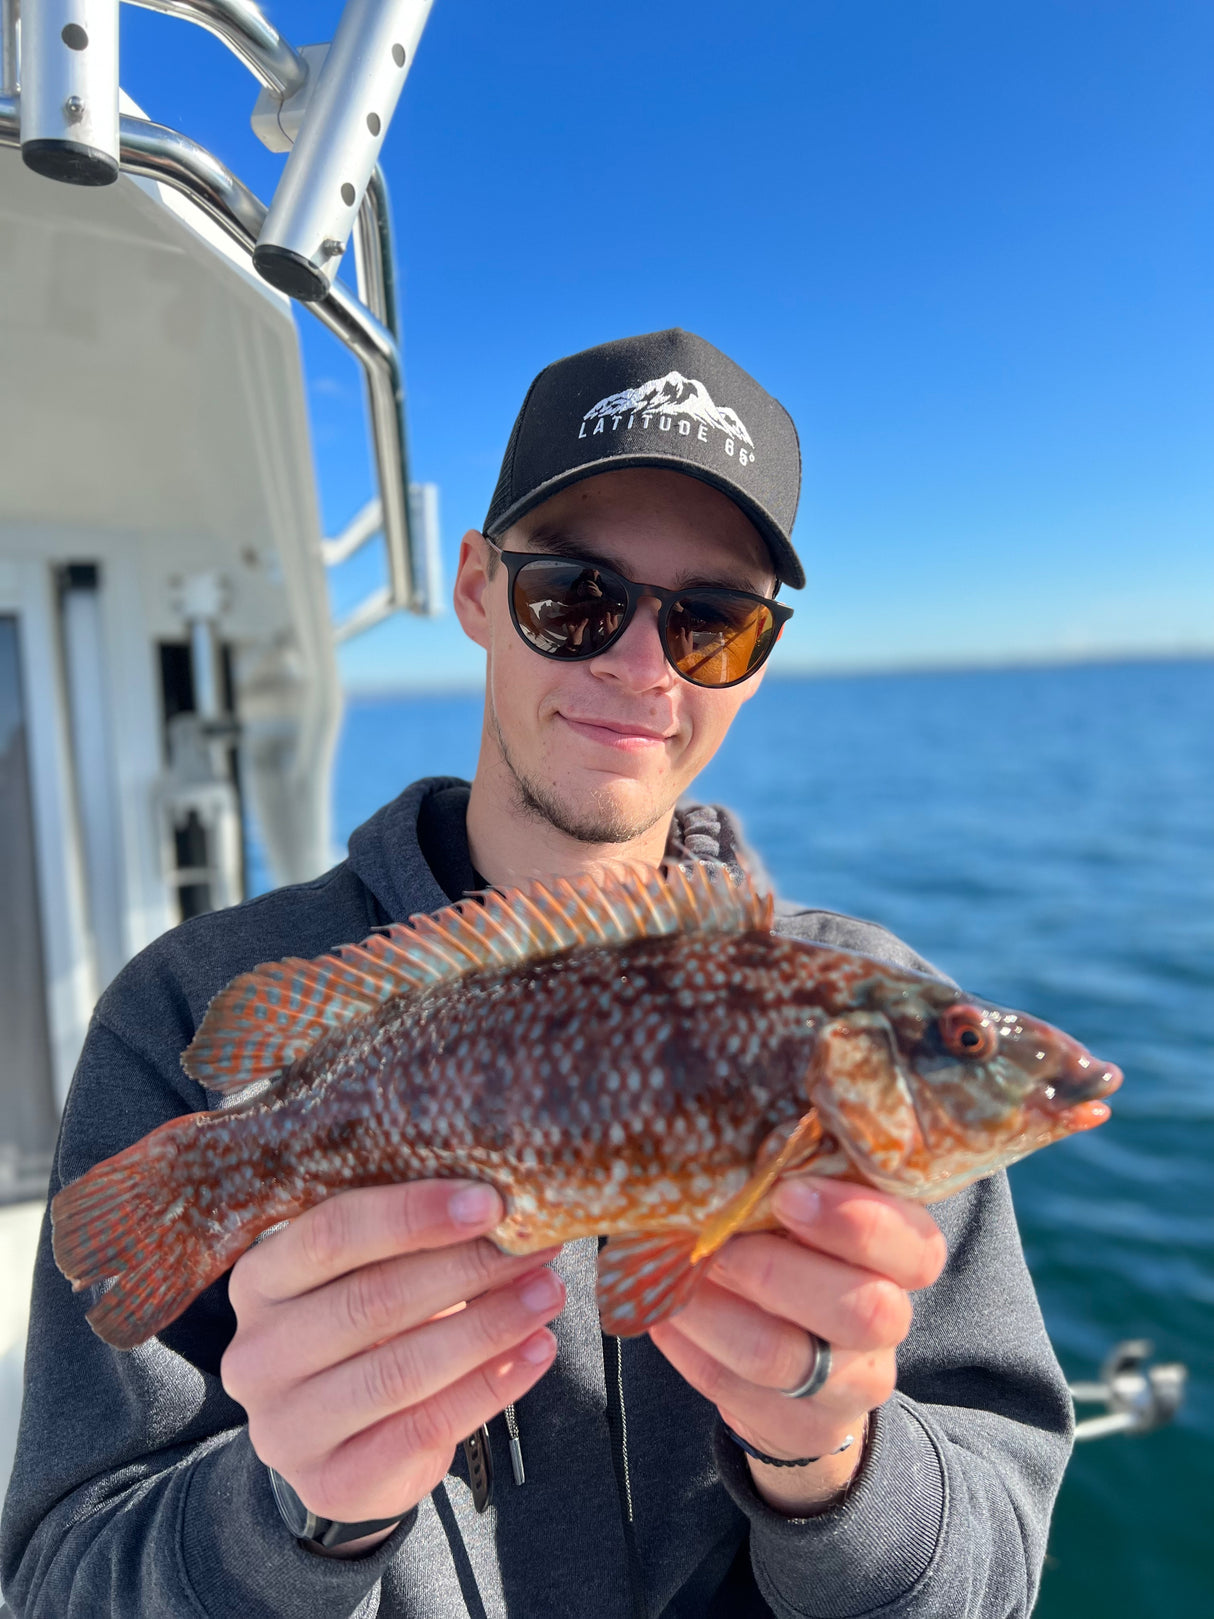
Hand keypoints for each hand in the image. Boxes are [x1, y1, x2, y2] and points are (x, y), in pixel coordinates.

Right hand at [221, 1181, 563, 1554]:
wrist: (341, 1442)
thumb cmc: (365, 1330)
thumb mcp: (363, 1275)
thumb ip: (408, 1238)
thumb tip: (501, 1197)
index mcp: (258, 1281)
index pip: (330, 1234)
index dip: (412, 1214)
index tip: (489, 1202)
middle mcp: (256, 1354)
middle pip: (371, 1300)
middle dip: (467, 1268)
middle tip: (536, 1247)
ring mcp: (285, 1427)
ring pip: (401, 1369)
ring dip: (488, 1325)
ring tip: (546, 1294)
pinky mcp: (329, 1482)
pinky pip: (423, 1428)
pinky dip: (490, 1386)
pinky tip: (534, 1352)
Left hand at [648, 1175, 946, 1514]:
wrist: (798, 1357)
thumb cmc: (795, 1248)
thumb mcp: (807, 1205)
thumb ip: (791, 1171)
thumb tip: (726, 1127)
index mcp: (903, 1257)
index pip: (916, 1248)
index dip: (858, 1224)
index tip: (785, 1192)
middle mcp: (889, 1322)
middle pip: (862, 1310)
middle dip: (776, 1272)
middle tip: (714, 1242)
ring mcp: (851, 1385)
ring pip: (787, 1359)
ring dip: (716, 1313)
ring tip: (672, 1275)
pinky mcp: (802, 1429)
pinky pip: (740, 1396)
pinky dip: (692, 1350)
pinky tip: (663, 1314)